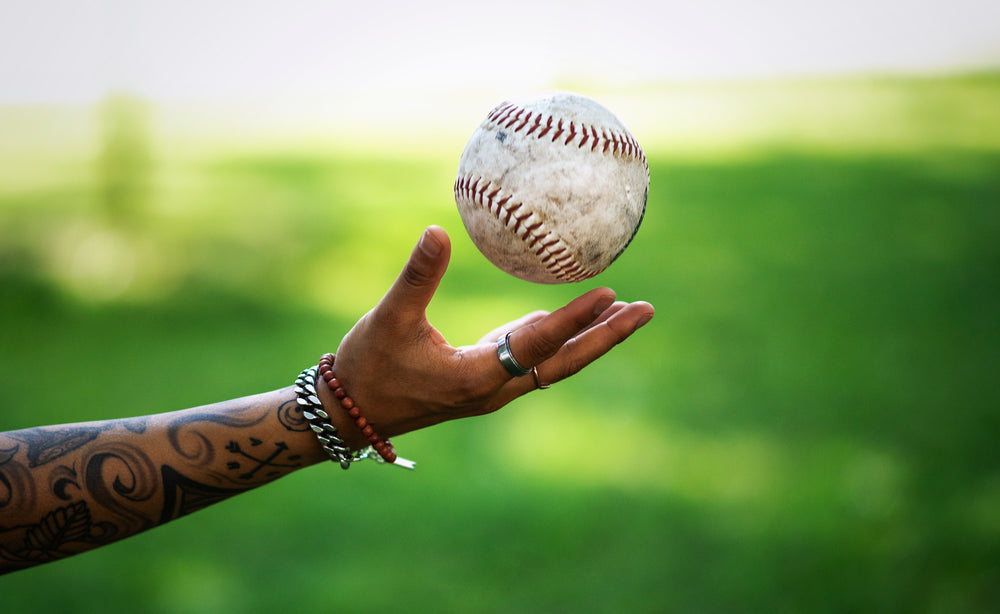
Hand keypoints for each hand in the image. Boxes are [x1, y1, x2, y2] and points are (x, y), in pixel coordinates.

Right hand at [324, 226, 653, 448]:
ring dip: (589, 339)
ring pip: (555, 363)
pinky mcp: (485, 382)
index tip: (609, 292)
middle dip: (607, 336)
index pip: (538, 342)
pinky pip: (534, 360)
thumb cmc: (368, 367)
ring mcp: (494, 389)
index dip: (574, 317)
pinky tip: (569, 319)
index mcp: (477, 376)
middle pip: (565, 362)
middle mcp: (496, 388)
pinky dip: (558, 339)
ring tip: (625, 310)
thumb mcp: (389, 318)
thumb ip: (418, 276)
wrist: (350, 415)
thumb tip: (438, 230)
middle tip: (647, 309)